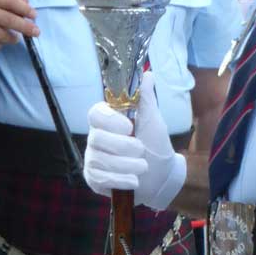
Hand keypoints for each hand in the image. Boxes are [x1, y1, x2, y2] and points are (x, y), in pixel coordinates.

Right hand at [0, 0, 38, 51]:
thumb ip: (8, 1)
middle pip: (8, 20)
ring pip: (3, 35)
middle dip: (25, 27)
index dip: (23, 9)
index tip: (34, 15)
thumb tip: (27, 2)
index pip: (9, 1)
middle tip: (36, 32)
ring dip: (12, 38)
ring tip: (15, 38)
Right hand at [84, 72, 186, 209]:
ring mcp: (93, 158)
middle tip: (142, 151)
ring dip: (127, 165)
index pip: (95, 114)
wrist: (162, 176)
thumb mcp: (153, 121)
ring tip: (143, 167)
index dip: (110, 120)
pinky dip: (121, 180)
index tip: (129, 127)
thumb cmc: (156, 145)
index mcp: (108, 120)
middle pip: (97, 139)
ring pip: (100, 160)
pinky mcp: (94, 178)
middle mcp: (96, 137)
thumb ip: (146, 99)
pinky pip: (100, 178)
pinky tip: (134, 181)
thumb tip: (147, 74)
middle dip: (124, 148)